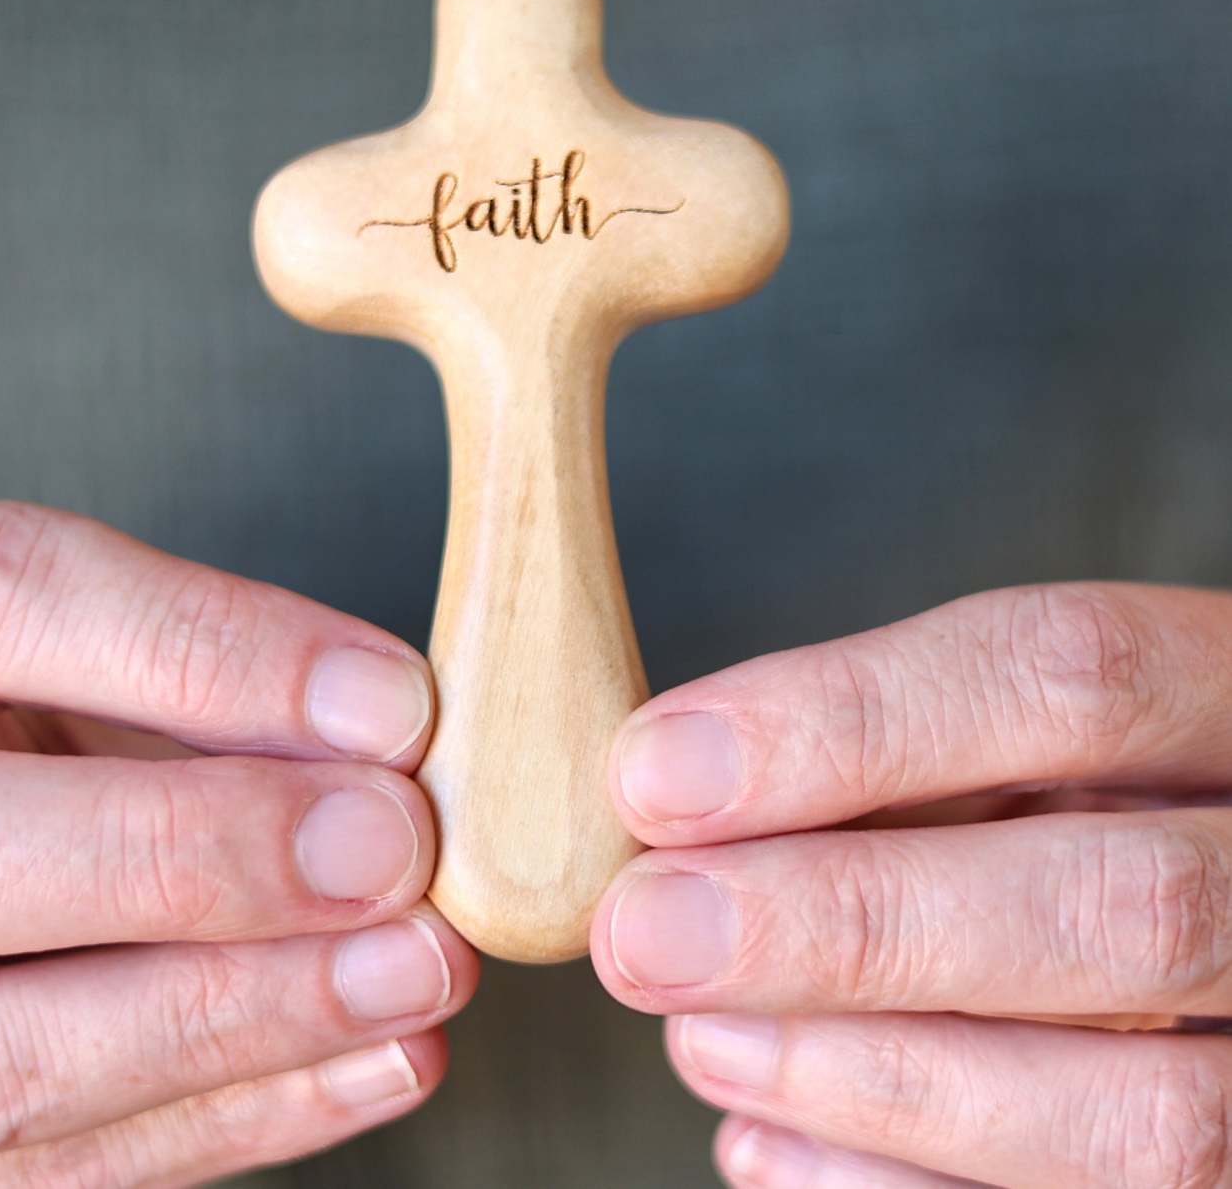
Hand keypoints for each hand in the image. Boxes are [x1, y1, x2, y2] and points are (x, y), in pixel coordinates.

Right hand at [0, 502, 476, 1186]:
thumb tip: (374, 731)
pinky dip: (221, 1125)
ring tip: (418, 973)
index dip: (201, 650)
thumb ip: (167, 667)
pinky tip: (361, 1065)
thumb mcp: (19, 649)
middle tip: (393, 852)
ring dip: (242, 1022)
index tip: (387, 703)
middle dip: (196, 858)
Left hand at [592, 583, 1231, 1186]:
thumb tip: (679, 793)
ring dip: (876, 1080)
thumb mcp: (1035, 729)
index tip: (654, 772)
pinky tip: (771, 1145)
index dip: (847, 723)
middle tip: (645, 931)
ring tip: (699, 1041)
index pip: (1069, 676)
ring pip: (1149, 1116)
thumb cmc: (1092, 797)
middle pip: (1119, 906)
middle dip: (848, 924)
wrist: (1226, 890)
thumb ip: (902, 747)